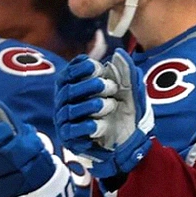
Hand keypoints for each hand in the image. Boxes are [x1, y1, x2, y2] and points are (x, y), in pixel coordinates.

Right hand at [54, 49, 154, 180]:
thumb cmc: (123, 113)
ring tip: (108, 104)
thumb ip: (125, 73)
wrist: (129, 143)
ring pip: (70, 110)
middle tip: (109, 86)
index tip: (96, 66)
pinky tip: (98, 125)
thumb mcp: (129, 92)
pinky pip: (73, 132)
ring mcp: (66, 121)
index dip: (79, 69)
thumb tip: (119, 53)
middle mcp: (66, 103)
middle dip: (88, 86)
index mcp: (75, 87)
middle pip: (68, 91)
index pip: (69, 74)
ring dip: (89, 106)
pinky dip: (85, 127)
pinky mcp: (71, 140)